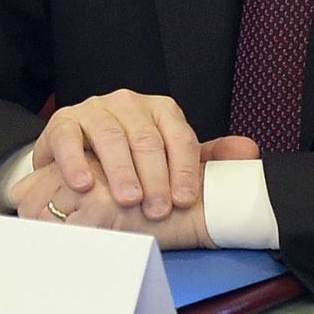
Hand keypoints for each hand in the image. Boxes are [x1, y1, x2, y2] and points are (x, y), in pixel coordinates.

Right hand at [32, 89, 257, 219]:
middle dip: (154, 177)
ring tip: (128, 200)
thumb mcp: (169, 158)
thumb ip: (206, 158)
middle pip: (146, 138)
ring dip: (120, 171)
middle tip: (157, 210)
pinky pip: (69, 138)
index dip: (184, 170)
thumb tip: (251, 152)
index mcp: (160, 110)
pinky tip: (84, 185)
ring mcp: (95, 109)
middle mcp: (129, 103)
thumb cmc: (128, 160)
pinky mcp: (63, 121)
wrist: (76, 156)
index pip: (179, 136)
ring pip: (111, 136)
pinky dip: (76, 162)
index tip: (185, 201)